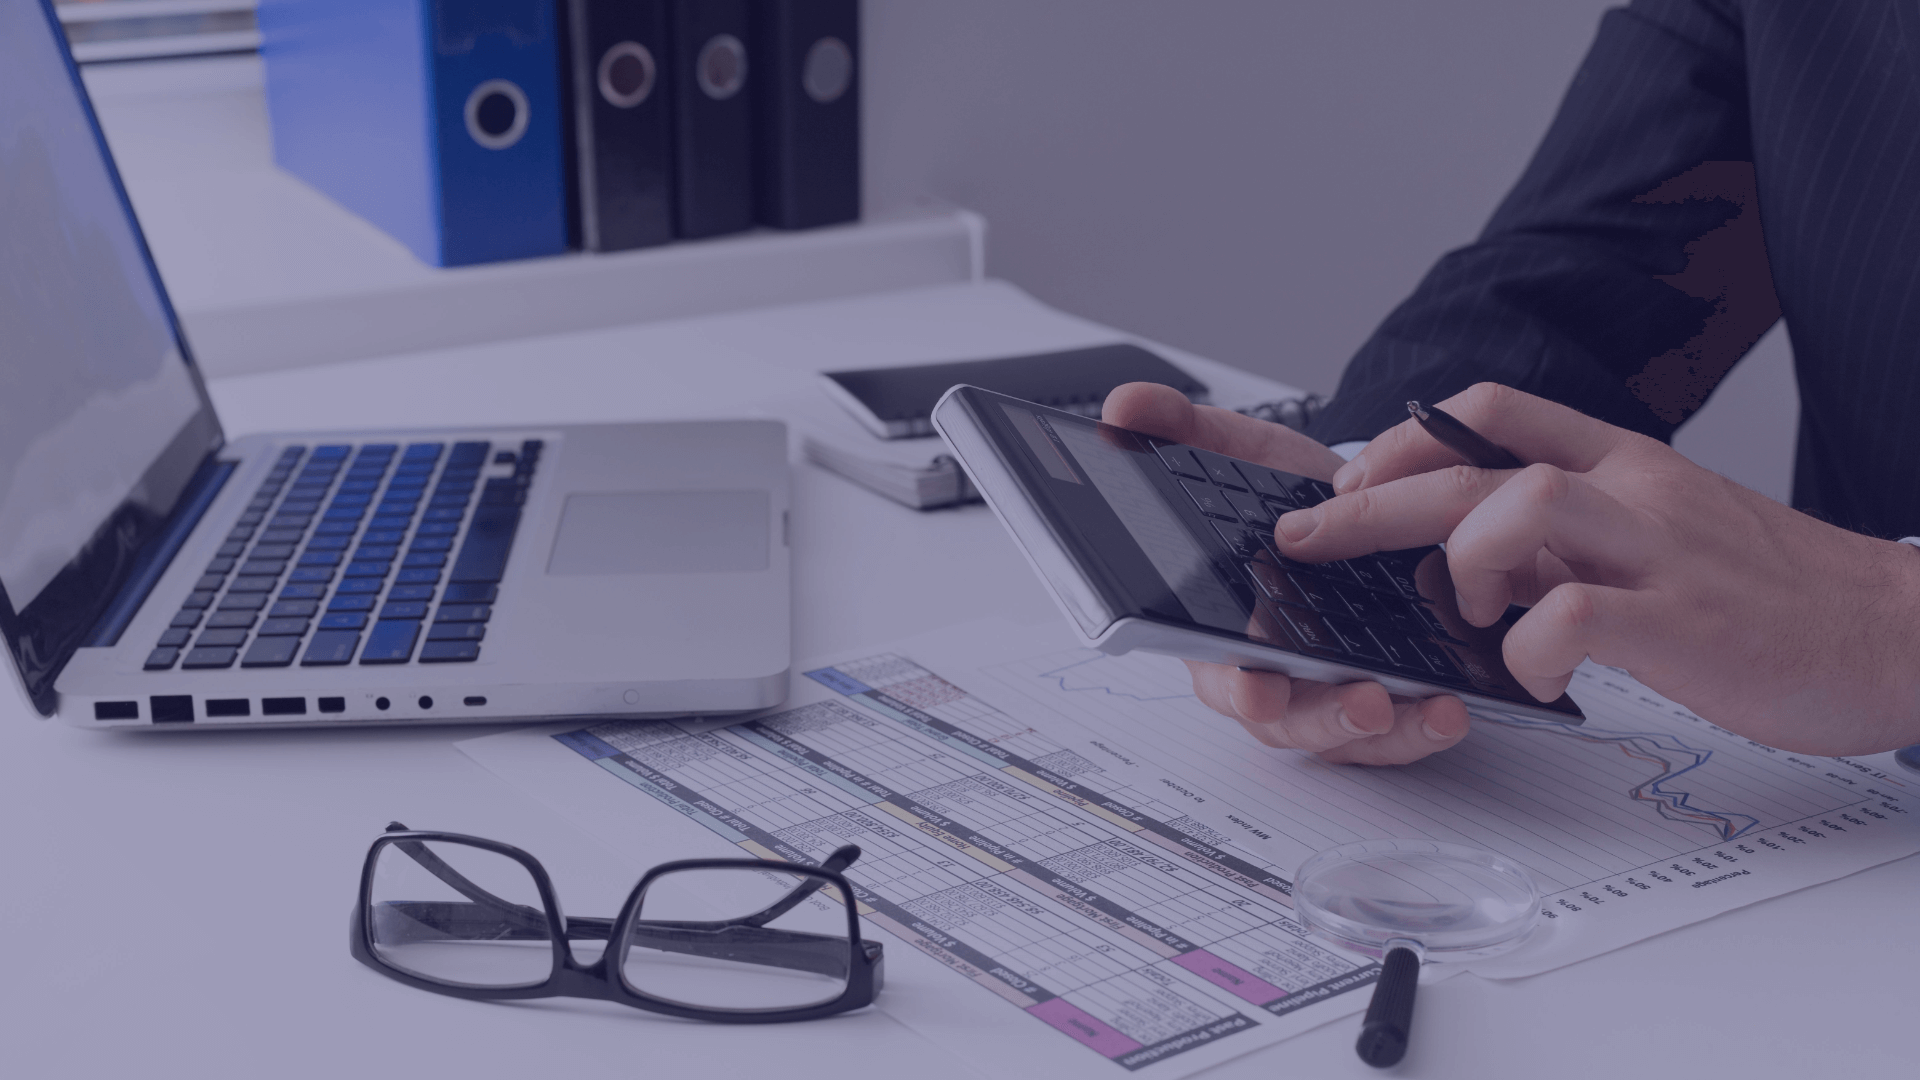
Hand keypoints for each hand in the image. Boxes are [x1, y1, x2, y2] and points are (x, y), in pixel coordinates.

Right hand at [1101, 382, 1473, 763]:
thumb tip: (1124, 407)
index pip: (1217, 674)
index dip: (1236, 688)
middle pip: (1284, 721)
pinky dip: (1424, 727)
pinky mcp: (1379, 699)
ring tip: (1432, 710)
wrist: (1354, 507)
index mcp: (1216, 629)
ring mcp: (1323, 695)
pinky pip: (1397, 737)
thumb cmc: (1284, 500)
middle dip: (1325, 719)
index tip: (1257, 690)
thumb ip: (1179, 429)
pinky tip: (1453, 708)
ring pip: (1344, 738)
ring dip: (1388, 734)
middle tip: (1365, 702)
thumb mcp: (1233, 451)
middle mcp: (1267, 674)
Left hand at [1279, 382, 1919, 755]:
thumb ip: (1567, 538)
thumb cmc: (1772, 593)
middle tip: (1308, 534)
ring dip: (1459, 559)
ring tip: (1459, 610)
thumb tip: (1467, 551)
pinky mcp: (1685, 625)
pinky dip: (1526, 648)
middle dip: (1371, 498)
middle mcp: (1634, 491)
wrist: (1899, 631)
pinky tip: (1530, 671)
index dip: (1404, 435)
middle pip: (1475, 462)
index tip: (1350, 477)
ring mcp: (1659, 552)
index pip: (1495, 408)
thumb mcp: (1658, 537)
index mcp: (1624, 463)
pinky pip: (1574, 616)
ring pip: (1519, 506)